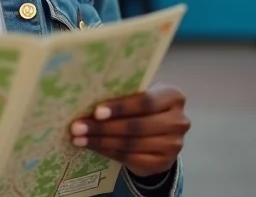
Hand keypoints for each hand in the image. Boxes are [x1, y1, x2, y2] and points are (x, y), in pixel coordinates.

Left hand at [69, 84, 189, 178]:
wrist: (161, 130)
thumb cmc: (144, 103)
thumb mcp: (141, 92)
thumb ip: (125, 91)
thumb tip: (87, 93)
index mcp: (173, 96)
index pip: (145, 102)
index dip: (120, 107)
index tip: (96, 111)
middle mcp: (178, 122)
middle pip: (136, 126)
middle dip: (103, 127)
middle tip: (77, 127)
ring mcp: (173, 146)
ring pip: (130, 144)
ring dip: (100, 141)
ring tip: (78, 138)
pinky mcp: (163, 163)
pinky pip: (130, 158)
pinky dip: (107, 152)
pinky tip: (91, 146)